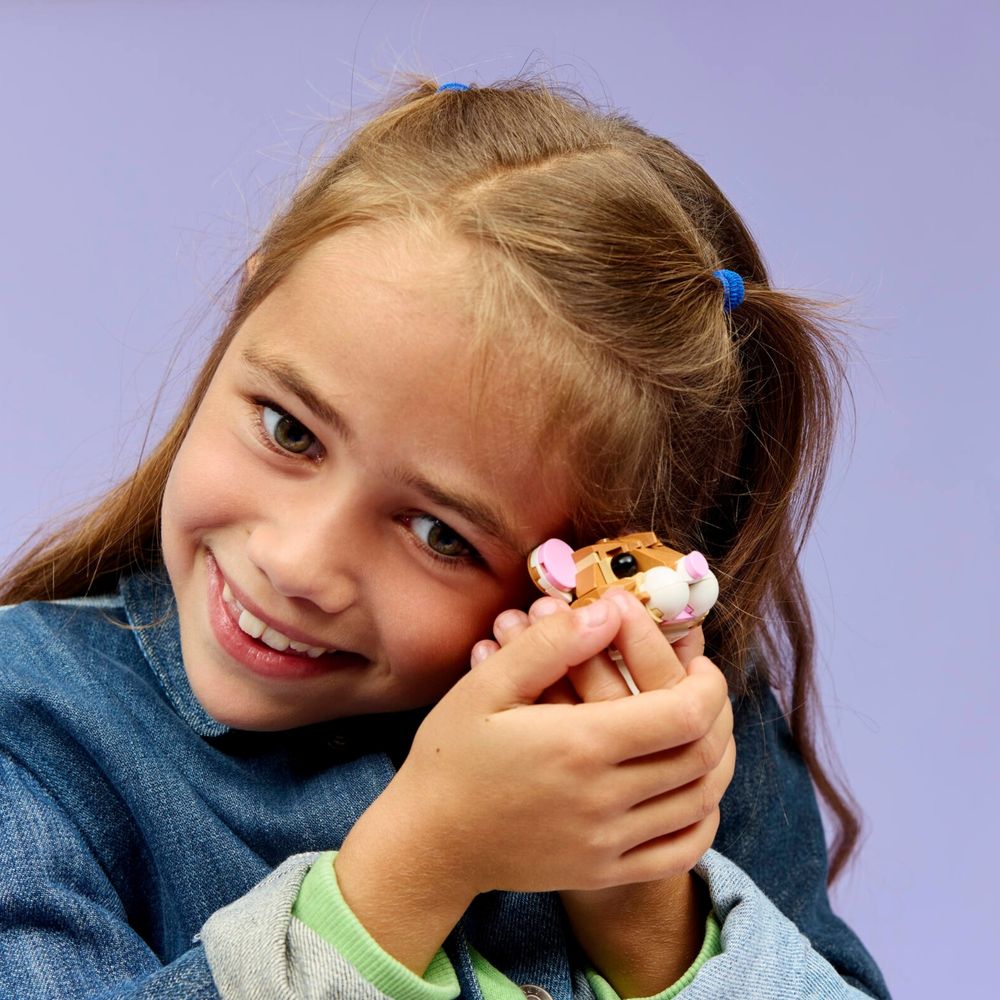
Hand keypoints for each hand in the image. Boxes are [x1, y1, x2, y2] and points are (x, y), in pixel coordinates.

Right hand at [335, 596, 726, 972]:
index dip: (707, 684)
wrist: (429, 841)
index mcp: (579, 745)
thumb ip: (550, 645)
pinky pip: (681, 851)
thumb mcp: (487, 686)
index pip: (685, 715)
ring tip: (701, 728)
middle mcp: (604, 799)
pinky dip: (702, 819)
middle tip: (703, 688)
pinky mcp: (604, 871)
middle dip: (718, 713)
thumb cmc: (453, 755)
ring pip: (700, 801)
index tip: (697, 664)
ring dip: (717, 760)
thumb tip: (609, 611)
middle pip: (702, 756)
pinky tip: (692, 792)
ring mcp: (607, 842)